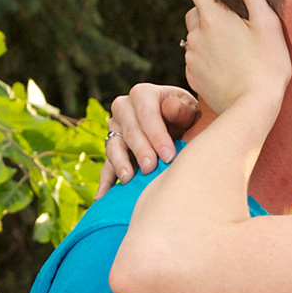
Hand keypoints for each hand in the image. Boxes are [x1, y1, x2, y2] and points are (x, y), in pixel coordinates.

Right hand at [97, 83, 200, 197]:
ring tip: (128, 179)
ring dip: (120, 163)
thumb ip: (182, 108)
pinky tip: (102, 197)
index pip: (146, 114)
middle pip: (128, 130)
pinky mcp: (113, 150)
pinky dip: (105, 182)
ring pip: (113, 145)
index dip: (157, 135)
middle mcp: (124, 109)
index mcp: (143, 95)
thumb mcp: (189, 109)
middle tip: (150, 169)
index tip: (169, 156)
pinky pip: (105, 166)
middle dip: (140, 150)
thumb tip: (169, 107)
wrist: (179, 126)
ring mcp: (115, 129)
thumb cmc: (186, 116)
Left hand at [177, 0, 291, 115]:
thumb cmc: (268, 66)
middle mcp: (196, 33)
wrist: (253, 110)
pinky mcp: (192, 76)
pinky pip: (196, 58)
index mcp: (213, 16)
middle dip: (209, 10)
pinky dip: (208, 57)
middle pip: (196, 10)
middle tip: (234, 22)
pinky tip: (228, 67)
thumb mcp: (266, 24)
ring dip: (209, 36)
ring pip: (196, 35)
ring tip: (234, 50)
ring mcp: (192, 56)